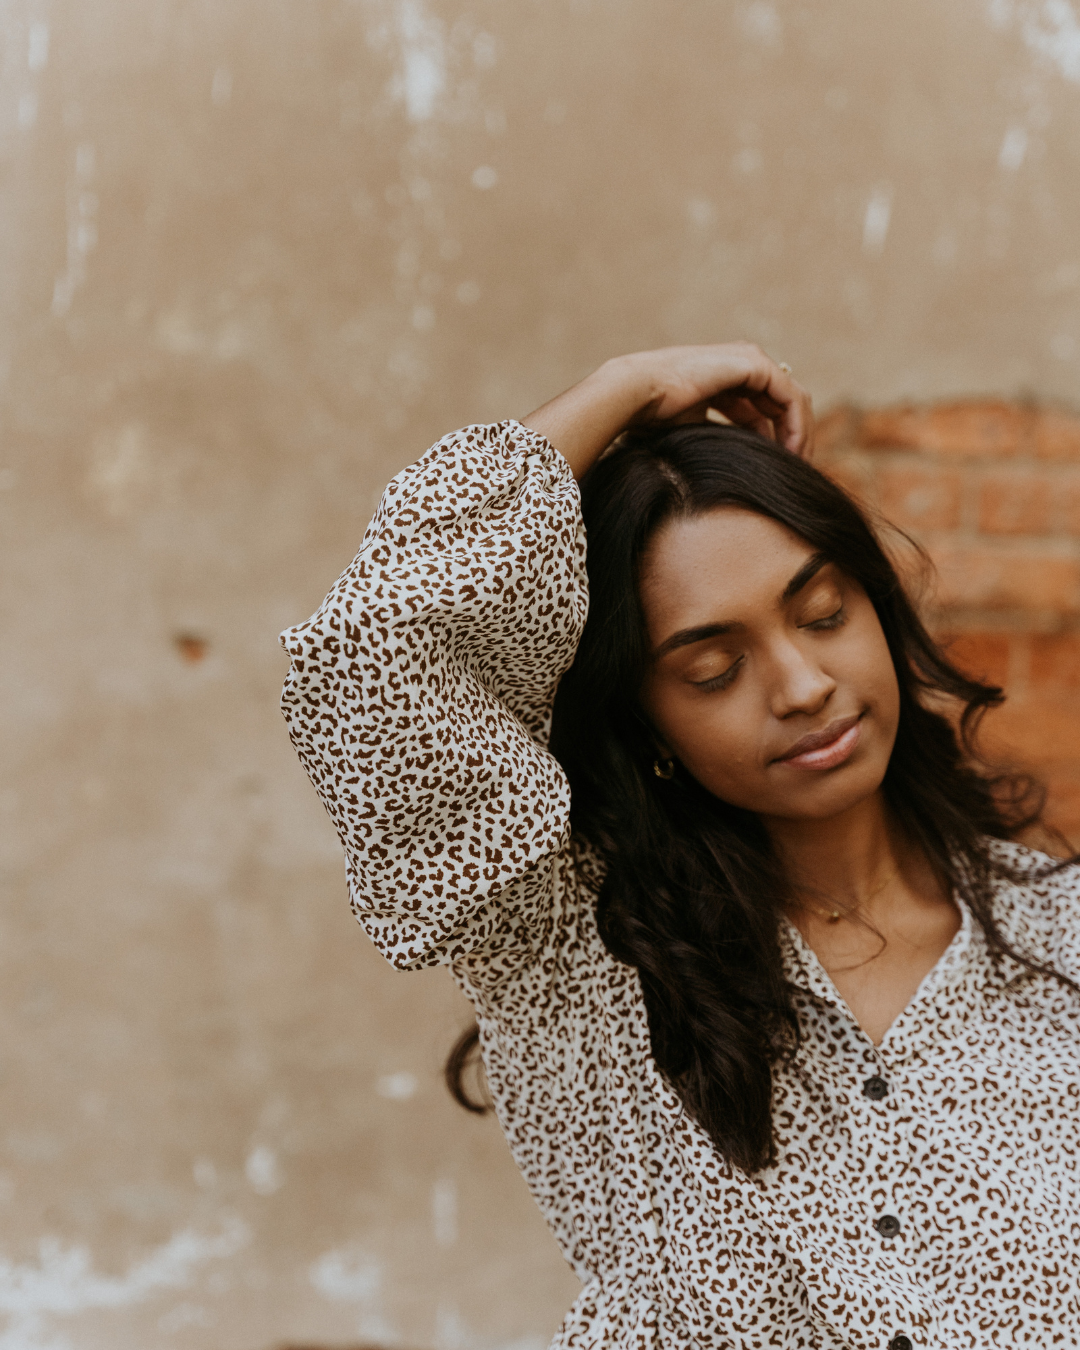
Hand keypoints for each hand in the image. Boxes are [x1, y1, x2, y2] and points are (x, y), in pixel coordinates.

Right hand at [521, 343, 812, 479]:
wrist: (635, 394)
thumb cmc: (650, 418)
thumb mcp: (692, 432)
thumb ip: (716, 441)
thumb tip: (725, 473)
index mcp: (726, 378)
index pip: (761, 409)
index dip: (773, 439)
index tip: (776, 470)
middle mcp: (741, 364)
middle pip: (781, 404)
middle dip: (792, 437)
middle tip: (795, 471)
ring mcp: (749, 360)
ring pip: (792, 400)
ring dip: (799, 434)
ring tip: (797, 467)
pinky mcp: (754, 364)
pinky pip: (790, 398)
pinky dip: (797, 426)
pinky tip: (792, 454)